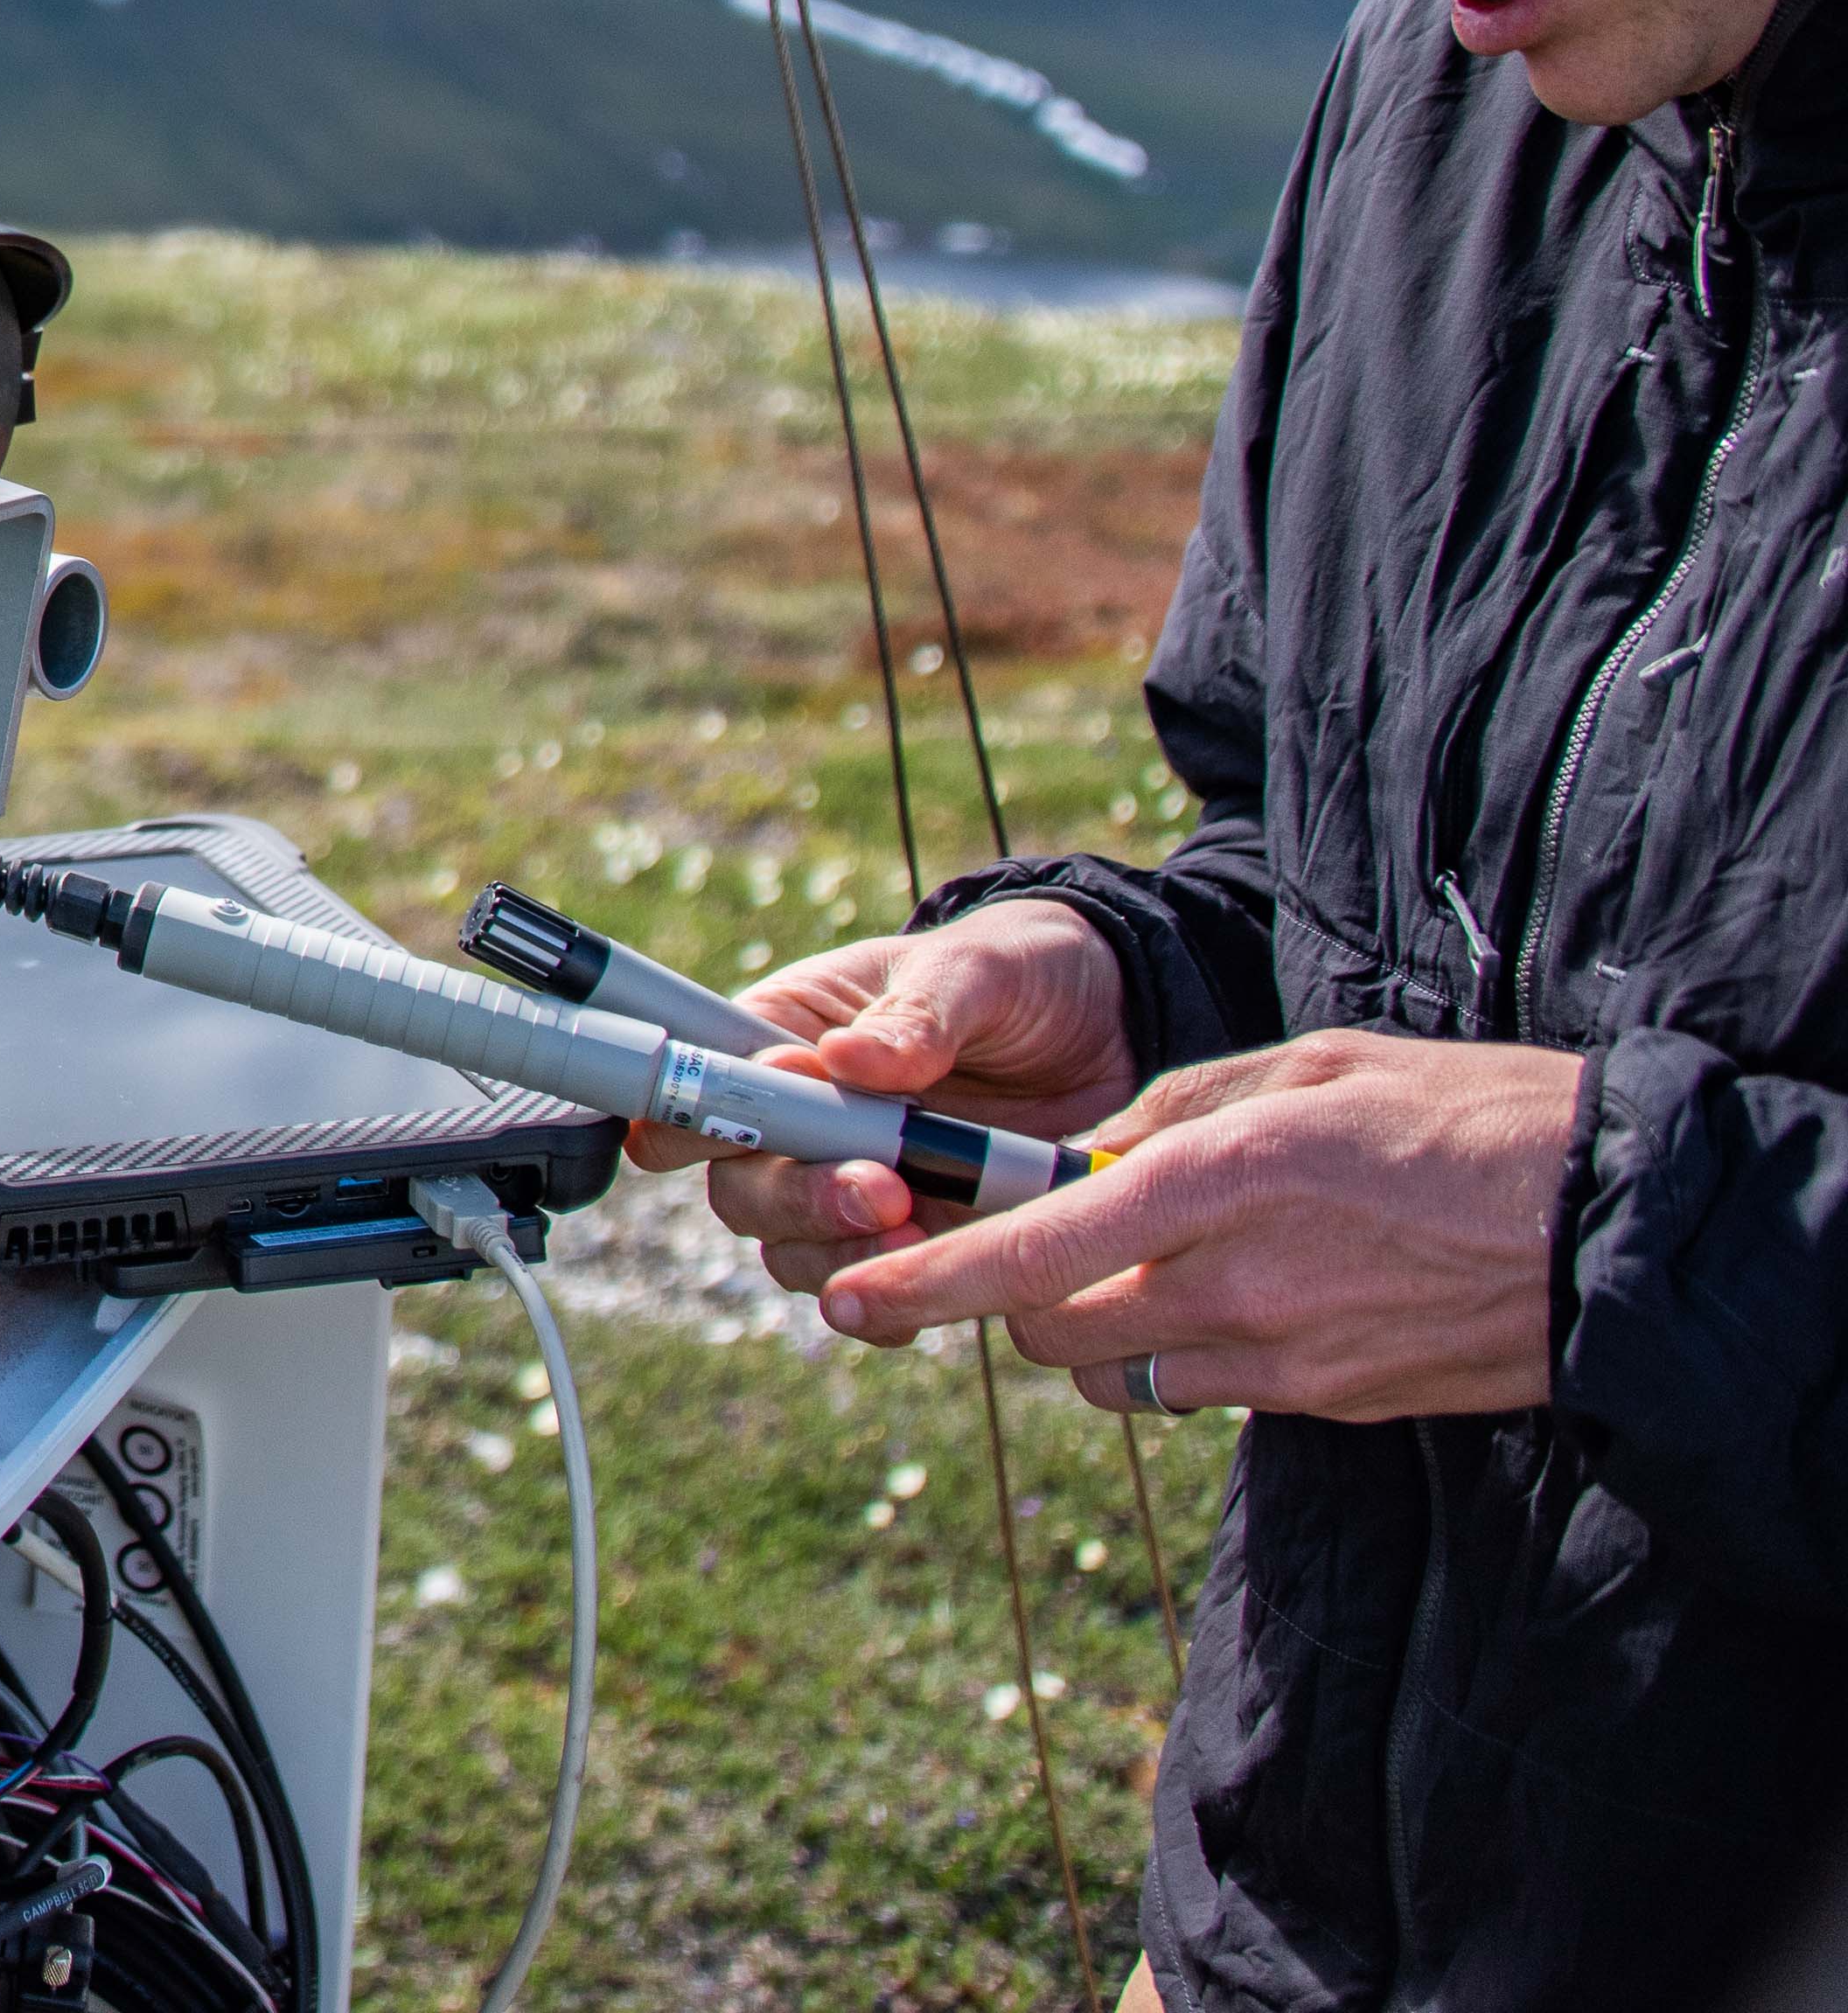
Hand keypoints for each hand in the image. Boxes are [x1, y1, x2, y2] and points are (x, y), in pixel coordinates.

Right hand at [635, 901, 1137, 1295]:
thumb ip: (915, 1017)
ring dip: (842, 1253)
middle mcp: (798, 1121)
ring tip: (917, 1226)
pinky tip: (931, 1281)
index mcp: (781, 1034)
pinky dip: (886, 1300)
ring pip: (792, 1250)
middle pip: (741, 1187)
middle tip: (880, 1189)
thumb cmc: (1017, 974)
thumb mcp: (974, 973)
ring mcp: (849, 1185)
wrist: (1111, 1029)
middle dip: (798, 1199)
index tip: (752, 1138)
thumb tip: (840, 1057)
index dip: (693, 1122)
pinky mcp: (910, 1237)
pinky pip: (866, 1291)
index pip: (696, 1087)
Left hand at [816, 1027, 1584, 1419]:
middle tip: (1016, 1249)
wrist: (1613, 1224)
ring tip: (1137, 1264)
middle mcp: (1231, 1283)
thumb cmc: (1459, 1117)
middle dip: (1006, 1300)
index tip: (857, 1295)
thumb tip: (1092, 1153)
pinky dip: (1176, 1355)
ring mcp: (1279, 1358)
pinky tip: (1227, 1298)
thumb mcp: (1304, 1068)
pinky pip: (1197, 1392)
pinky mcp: (1321, 1401)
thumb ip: (1178, 1109)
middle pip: (1048, 1329)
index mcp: (1211, 1181)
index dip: (927, 1281)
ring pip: (1114, 1372)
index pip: (1027, 1252)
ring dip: (1092, 1329)